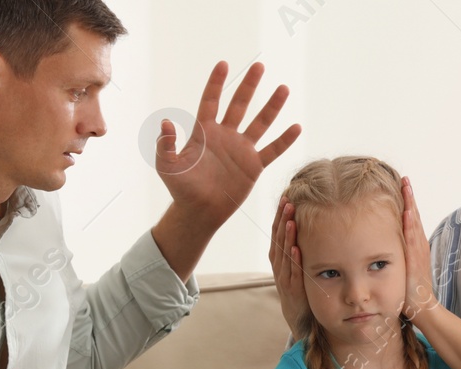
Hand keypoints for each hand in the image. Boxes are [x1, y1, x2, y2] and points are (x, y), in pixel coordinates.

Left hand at [156, 61, 302, 227]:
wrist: (199, 211)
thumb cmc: (181, 188)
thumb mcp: (167, 165)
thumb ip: (165, 144)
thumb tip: (166, 122)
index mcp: (204, 132)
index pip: (211, 101)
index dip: (216, 83)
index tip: (223, 64)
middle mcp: (225, 136)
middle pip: (240, 104)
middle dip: (249, 85)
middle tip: (259, 66)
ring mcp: (241, 150)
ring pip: (260, 123)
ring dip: (272, 106)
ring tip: (283, 88)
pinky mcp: (253, 166)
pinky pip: (272, 150)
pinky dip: (285, 140)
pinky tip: (296, 127)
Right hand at [267, 195, 309, 340]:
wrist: (298, 316)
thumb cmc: (300, 287)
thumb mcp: (297, 264)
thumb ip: (299, 247)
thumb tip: (307, 224)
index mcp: (279, 258)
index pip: (277, 233)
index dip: (280, 216)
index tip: (285, 199)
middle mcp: (279, 266)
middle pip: (278, 239)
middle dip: (282, 220)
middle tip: (287, 202)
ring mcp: (284, 278)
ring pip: (283, 254)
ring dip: (287, 237)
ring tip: (290, 220)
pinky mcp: (292, 290)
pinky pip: (292, 273)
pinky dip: (293, 261)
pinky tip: (296, 249)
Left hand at [397, 176, 439, 322]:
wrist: (422, 308)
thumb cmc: (409, 290)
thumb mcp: (400, 266)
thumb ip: (394, 254)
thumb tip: (380, 245)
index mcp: (415, 246)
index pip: (411, 219)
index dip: (407, 202)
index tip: (402, 185)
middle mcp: (419, 246)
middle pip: (414, 216)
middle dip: (409, 197)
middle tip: (404, 179)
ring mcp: (419, 253)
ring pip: (415, 224)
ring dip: (411, 205)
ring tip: (407, 188)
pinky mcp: (416, 261)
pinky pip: (412, 240)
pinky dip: (410, 226)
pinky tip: (408, 213)